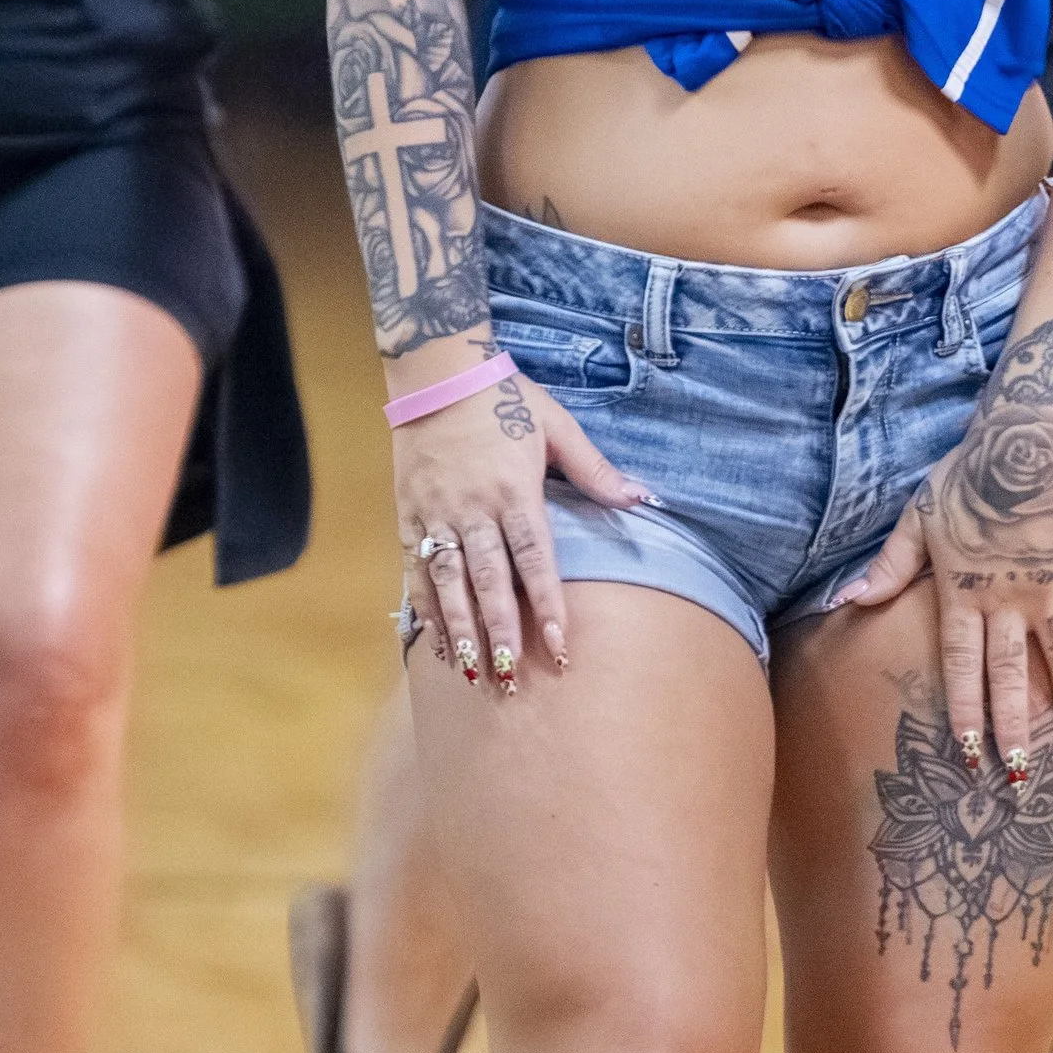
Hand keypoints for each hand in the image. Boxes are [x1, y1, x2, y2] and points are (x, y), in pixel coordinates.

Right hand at [394, 361, 649, 686]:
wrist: (437, 372)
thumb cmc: (505, 398)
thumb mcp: (557, 426)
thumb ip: (595, 469)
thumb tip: (642, 498)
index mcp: (514, 490)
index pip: (534, 559)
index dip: (546, 604)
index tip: (557, 646)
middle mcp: (474, 509)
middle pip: (489, 581)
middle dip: (501, 633)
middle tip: (512, 679)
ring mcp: (438, 515)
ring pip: (449, 583)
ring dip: (461, 631)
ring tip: (473, 672)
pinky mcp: (410, 516)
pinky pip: (416, 570)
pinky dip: (425, 609)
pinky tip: (436, 643)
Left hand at [828, 293, 1052, 776]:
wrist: (1025, 438)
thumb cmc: (965, 476)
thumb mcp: (918, 517)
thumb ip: (889, 566)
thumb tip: (849, 601)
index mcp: (964, 594)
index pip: (961, 665)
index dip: (965, 710)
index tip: (970, 755)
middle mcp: (1008, 601)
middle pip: (1011, 675)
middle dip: (1017, 728)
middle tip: (1024, 778)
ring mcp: (1050, 586)